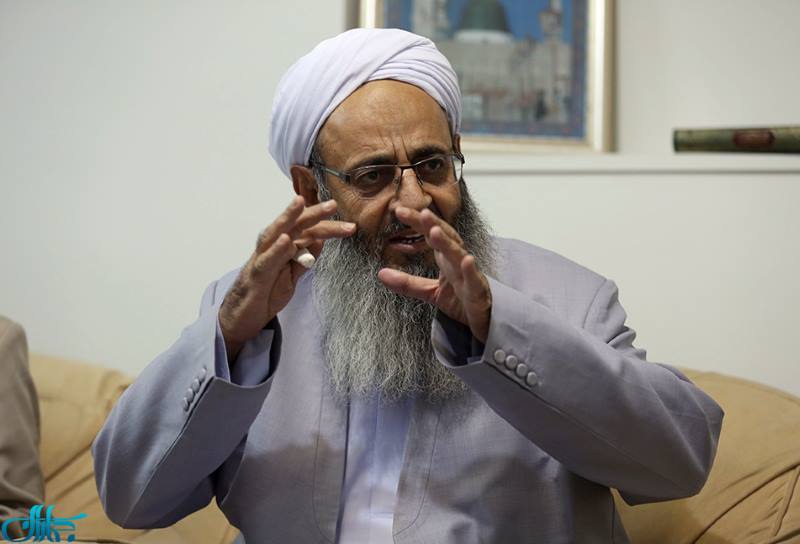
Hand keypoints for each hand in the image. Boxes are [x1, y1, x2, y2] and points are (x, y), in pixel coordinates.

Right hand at [219, 196, 355, 359]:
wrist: (241, 317)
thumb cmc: (266, 293)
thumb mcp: (292, 277)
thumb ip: (304, 260)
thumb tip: (320, 241)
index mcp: (283, 247)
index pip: (307, 232)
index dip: (327, 227)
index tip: (350, 225)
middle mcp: (272, 247)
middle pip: (293, 226)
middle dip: (312, 214)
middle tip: (332, 204)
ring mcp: (262, 259)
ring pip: (275, 234)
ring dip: (288, 218)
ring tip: (301, 203)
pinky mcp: (255, 275)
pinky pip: (266, 260)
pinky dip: (276, 249)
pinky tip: (286, 240)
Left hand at [378, 206, 491, 342]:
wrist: (486, 321)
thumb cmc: (463, 300)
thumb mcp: (430, 292)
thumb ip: (407, 283)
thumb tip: (381, 274)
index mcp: (446, 259)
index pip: (431, 234)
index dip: (417, 222)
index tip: (399, 210)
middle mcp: (458, 262)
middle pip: (446, 238)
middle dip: (433, 224)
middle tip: (419, 212)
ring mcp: (469, 275)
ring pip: (458, 255)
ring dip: (447, 243)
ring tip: (434, 231)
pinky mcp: (478, 292)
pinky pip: (475, 279)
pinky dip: (471, 269)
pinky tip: (466, 260)